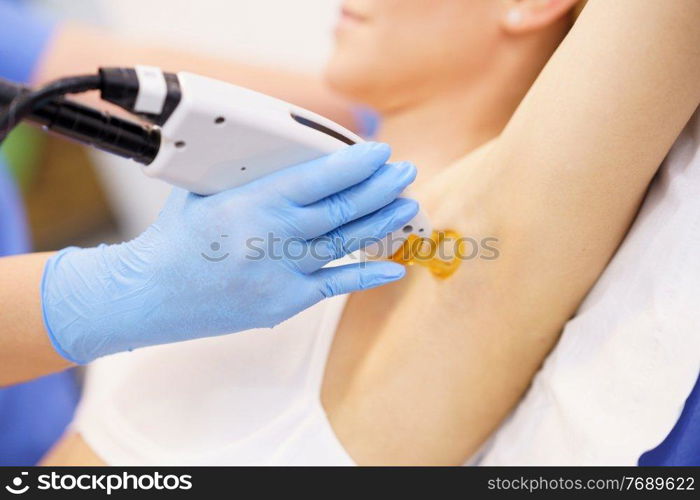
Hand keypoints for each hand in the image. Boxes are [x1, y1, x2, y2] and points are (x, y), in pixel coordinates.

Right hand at [41, 143, 417, 362]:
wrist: (148, 295)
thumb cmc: (174, 238)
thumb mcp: (206, 191)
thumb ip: (249, 176)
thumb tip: (292, 158)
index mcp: (252, 202)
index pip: (320, 178)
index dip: (358, 164)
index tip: (381, 152)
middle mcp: (272, 238)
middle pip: (343, 209)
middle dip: (382, 188)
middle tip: (405, 172)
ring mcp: (281, 274)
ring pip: (346, 244)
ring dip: (383, 223)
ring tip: (409, 205)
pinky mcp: (283, 303)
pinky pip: (335, 286)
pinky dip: (368, 275)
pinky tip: (395, 265)